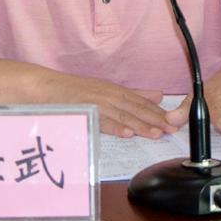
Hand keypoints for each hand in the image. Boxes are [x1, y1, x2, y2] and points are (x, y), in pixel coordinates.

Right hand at [34, 72, 175, 138]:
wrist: (46, 88)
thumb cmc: (75, 91)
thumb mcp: (107, 89)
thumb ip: (134, 94)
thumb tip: (158, 95)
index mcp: (115, 91)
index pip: (140, 102)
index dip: (158, 112)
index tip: (174, 121)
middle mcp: (108, 95)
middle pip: (135, 108)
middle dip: (154, 119)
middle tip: (171, 129)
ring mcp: (96, 103)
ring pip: (122, 115)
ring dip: (140, 124)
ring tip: (155, 133)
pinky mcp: (84, 112)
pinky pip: (101, 121)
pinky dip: (114, 127)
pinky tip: (126, 133)